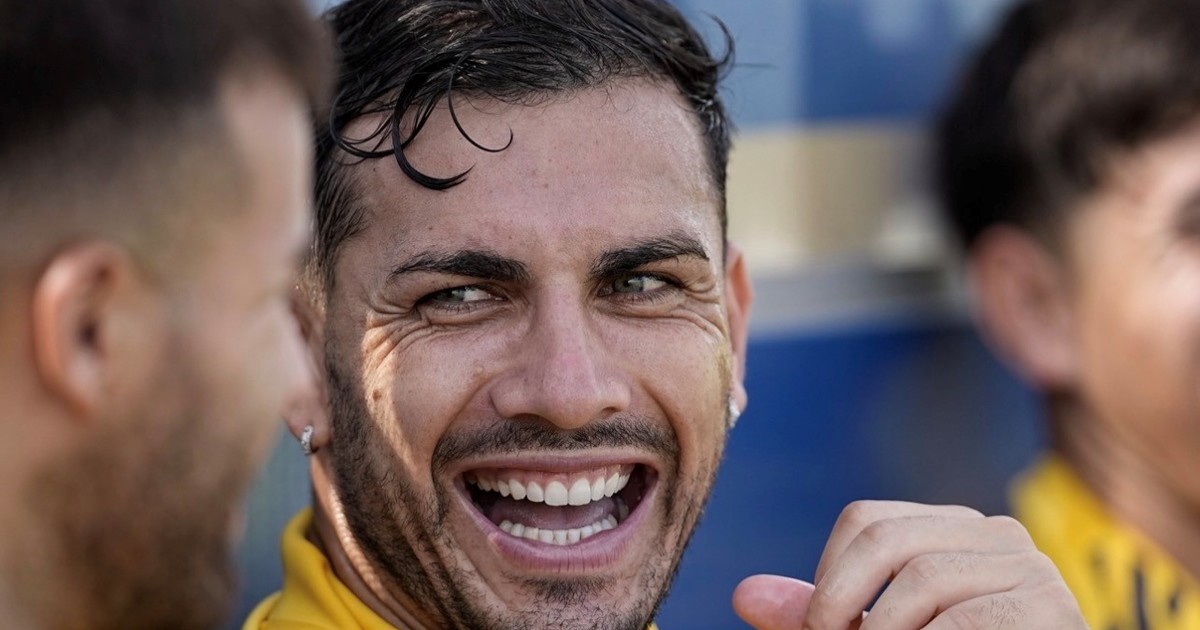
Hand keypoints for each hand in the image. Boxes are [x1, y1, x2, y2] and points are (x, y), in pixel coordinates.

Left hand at [732, 501, 1083, 628]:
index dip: (828, 577)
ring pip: (924, 580)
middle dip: (840, 602)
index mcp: (954, 528)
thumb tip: (744, 594)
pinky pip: (964, 620)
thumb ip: (823, 615)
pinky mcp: (1050, 606)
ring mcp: (1031, 566)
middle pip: (887, 539)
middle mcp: (997, 533)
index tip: (823, 629)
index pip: (866, 521)